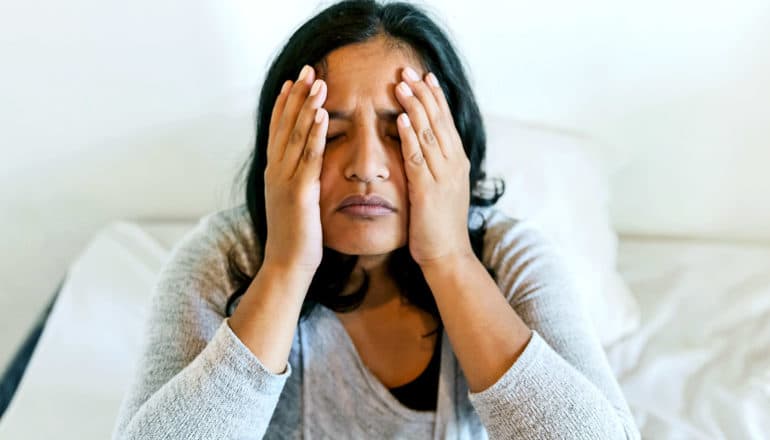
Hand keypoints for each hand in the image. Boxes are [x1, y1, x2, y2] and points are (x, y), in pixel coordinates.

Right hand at [263, 65, 328, 275]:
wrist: (287, 266)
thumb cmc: (296, 238)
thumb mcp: (294, 203)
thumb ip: (297, 181)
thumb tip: (304, 168)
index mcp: (275, 173)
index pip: (278, 130)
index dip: (285, 103)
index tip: (294, 80)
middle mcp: (275, 171)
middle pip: (284, 125)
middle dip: (296, 94)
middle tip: (307, 68)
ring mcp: (285, 181)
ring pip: (295, 135)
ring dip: (306, 106)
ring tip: (317, 81)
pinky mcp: (299, 193)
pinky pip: (308, 157)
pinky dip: (314, 133)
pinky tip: (323, 114)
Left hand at [394, 67, 473, 268]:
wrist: (448, 257)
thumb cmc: (440, 228)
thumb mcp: (441, 192)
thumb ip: (434, 169)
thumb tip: (422, 151)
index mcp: (457, 163)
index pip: (446, 123)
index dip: (435, 98)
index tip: (424, 77)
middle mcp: (454, 164)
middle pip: (438, 121)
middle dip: (423, 93)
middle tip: (408, 70)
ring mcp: (443, 176)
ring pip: (428, 133)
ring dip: (414, 106)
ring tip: (401, 84)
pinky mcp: (428, 189)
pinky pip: (417, 156)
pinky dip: (409, 134)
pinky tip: (400, 117)